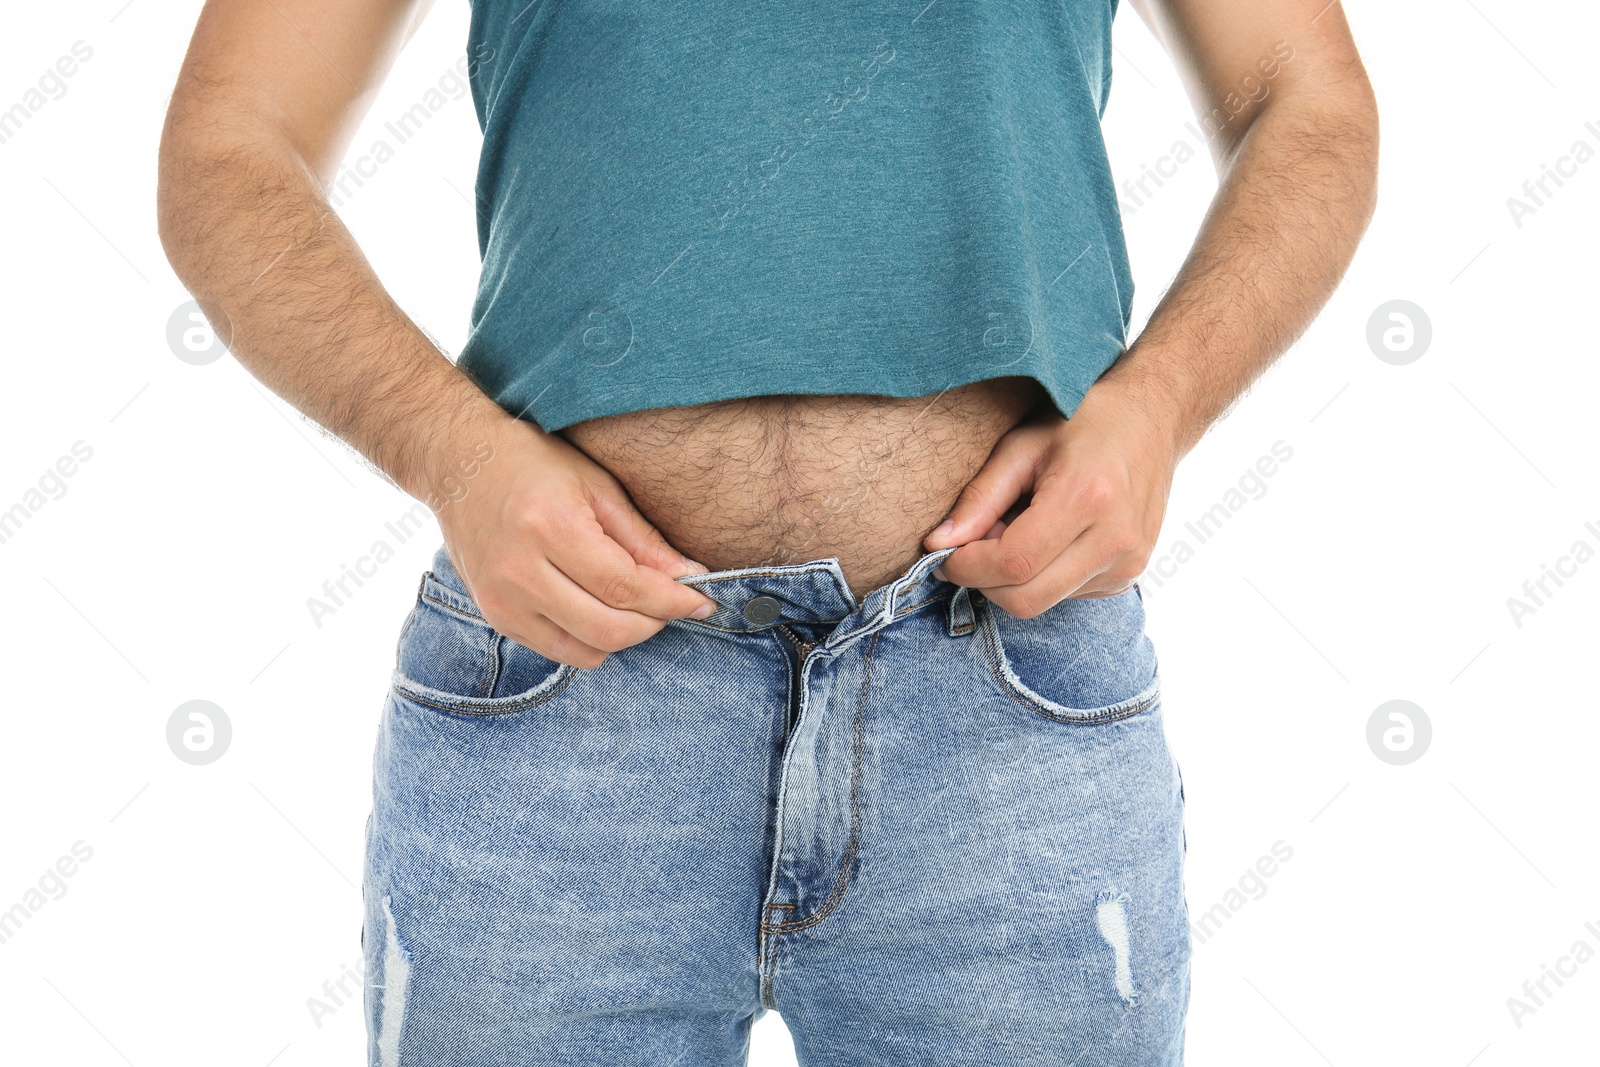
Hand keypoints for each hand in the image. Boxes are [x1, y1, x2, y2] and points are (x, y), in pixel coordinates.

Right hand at [429, 416, 718, 668]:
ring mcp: (501, 600)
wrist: (459, 464)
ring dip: (624, 635)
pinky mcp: (495, 616)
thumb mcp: (596, 486)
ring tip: (634, 603)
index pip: (625, 588)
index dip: (672, 601)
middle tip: (672, 602)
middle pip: (609, 629)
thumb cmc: (533, 465)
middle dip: (654, 622)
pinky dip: (590, 639)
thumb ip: (642, 539)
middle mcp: (520, 571)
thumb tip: (691, 576)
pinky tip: (598, 607)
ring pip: (586, 650)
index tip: (702, 600)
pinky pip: (559, 651)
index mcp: (550, 528)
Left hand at [923, 383, 1179, 615]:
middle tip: (976, 541)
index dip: (966, 567)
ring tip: (1016, 530)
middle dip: (983, 580)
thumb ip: (979, 498)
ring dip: (1011, 578)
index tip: (942, 553)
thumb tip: (938, 544)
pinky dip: (1040, 576)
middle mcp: (1115, 539)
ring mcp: (1128, 563)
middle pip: (1025, 598)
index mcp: (1087, 498)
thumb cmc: (1081, 423)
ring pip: (1042, 602)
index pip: (1012, 564)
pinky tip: (1046, 539)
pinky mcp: (1129, 576)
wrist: (1152, 419)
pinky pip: (1065, 596)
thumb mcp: (1021, 446)